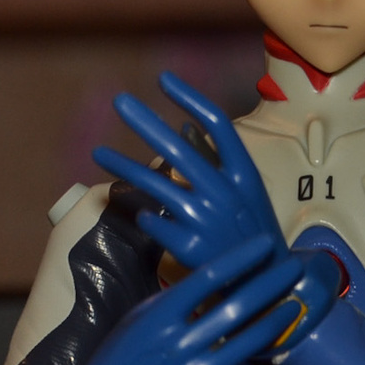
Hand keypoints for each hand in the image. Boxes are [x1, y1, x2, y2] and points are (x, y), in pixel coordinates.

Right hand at [42, 236, 307, 364]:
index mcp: (160, 316)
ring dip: (276, 320)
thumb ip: (179, 301)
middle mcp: (181, 344)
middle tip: (294, 268)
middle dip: (271, 284)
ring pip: (250, 341)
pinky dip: (245, 356)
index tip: (266, 244)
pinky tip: (252, 347)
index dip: (241, 258)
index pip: (209, 277)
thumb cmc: (122, 354)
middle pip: (238, 307)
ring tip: (293, 305)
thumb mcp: (142, 317)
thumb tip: (221, 283)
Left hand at [95, 72, 285, 270]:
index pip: (217, 124)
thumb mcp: (247, 193)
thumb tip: (187, 127)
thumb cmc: (254, 231)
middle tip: (120, 101)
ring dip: (124, 167)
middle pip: (178, 148)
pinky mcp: (187, 247)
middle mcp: (224, 193)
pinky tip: (142, 215)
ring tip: (99, 153)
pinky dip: (146, 217)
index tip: (164, 80)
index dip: (190, 99)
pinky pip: (153, 222)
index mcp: (244, 174)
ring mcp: (205, 220)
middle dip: (146, 122)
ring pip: (154, 185)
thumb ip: (218, 162)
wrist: (265, 284)